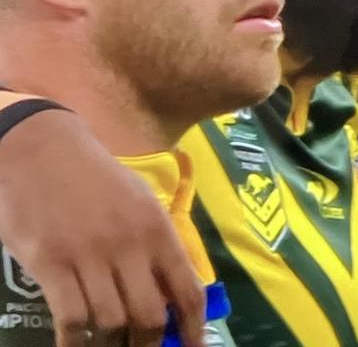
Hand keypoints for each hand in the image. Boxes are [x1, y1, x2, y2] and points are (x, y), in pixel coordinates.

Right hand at [0, 110, 205, 346]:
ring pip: (111, 322)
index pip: (188, 290)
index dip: (194, 329)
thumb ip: (158, 246)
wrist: (43, 151)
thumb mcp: (141, 204)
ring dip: (112, 345)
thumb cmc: (97, 180)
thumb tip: (175, 294)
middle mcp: (129, 245)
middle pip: (150, 316)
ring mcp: (89, 255)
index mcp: (158, 230)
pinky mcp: (50, 263)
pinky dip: (75, 342)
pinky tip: (76, 346)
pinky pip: (71, 318)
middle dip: (150, 344)